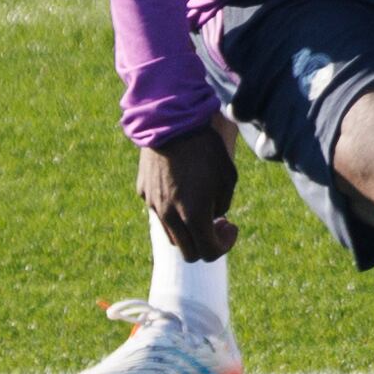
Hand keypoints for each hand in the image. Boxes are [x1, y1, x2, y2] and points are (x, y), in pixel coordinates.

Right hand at [139, 118, 241, 258]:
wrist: (171, 120)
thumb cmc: (206, 146)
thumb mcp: (227, 176)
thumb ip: (222, 204)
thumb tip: (214, 217)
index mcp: (194, 215)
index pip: (209, 253)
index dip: (224, 245)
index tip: (230, 226)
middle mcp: (170, 216)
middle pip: (188, 251)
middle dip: (206, 243)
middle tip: (217, 222)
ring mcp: (154, 205)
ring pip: (172, 234)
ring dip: (188, 229)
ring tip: (199, 206)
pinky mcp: (143, 191)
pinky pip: (159, 211)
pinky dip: (173, 209)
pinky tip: (182, 187)